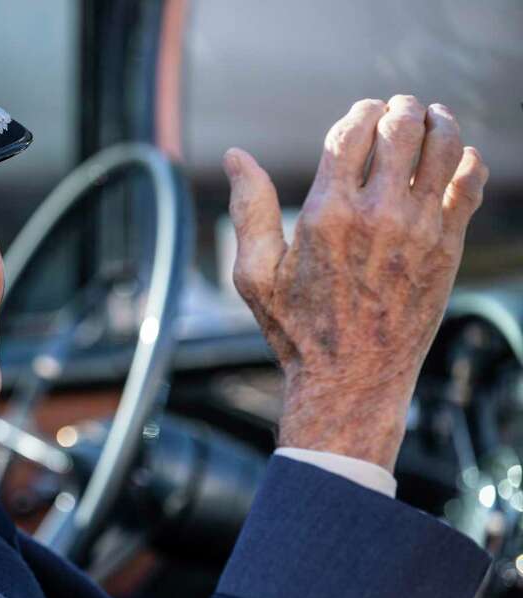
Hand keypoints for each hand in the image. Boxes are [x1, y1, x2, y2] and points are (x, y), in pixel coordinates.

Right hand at [225, 95, 488, 471]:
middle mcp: (376, 215)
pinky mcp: (447, 248)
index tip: (362, 112)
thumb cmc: (297, 330)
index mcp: (325, 214)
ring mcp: (418, 230)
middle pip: (401, 128)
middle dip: (401, 109)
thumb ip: (250, 210)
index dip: (360, 112)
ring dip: (439, 123)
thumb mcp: (256, 275)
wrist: (350, 380)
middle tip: (401, 108)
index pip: (352, 131)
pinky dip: (467, 161)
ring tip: (432, 120)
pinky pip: (469, 185)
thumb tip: (235, 155)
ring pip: (443, 148)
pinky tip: (458, 158)